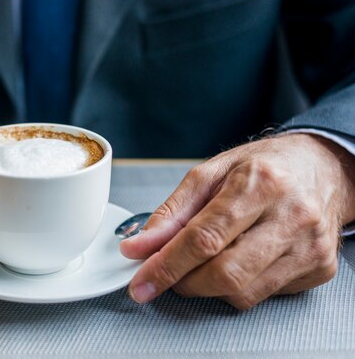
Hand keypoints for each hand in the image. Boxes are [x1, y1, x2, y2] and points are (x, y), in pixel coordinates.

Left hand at [120, 133, 354, 308]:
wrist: (322, 168)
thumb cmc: (263, 167)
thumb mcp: (210, 174)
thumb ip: (172, 212)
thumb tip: (140, 246)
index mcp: (260, 183)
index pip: (204, 237)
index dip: (167, 265)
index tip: (141, 281)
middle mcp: (291, 216)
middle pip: (224, 273)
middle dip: (184, 282)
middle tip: (168, 272)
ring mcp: (310, 246)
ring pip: (242, 293)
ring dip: (208, 287)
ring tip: (205, 260)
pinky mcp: (320, 269)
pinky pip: (263, 296)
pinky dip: (237, 287)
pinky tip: (238, 260)